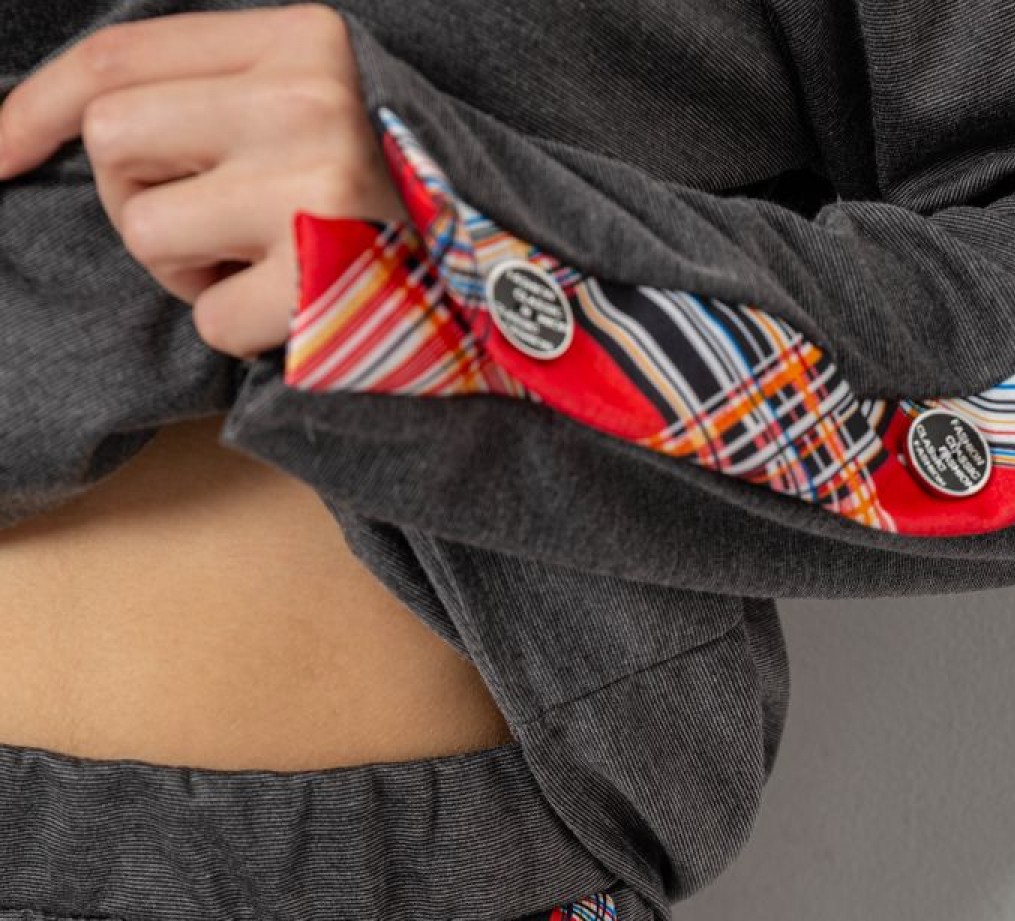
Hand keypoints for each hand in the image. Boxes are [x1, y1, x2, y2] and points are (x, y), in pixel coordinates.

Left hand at [0, 4, 407, 356]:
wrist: (507, 285)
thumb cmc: (389, 201)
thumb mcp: (310, 106)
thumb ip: (214, 94)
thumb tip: (74, 122)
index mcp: (300, 38)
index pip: (118, 58)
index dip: (33, 108)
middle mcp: (303, 99)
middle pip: (113, 143)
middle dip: (138, 198)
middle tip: (211, 224)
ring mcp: (313, 190)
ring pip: (145, 232)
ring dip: (185, 270)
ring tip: (259, 265)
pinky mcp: (319, 282)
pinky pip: (208, 319)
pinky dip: (238, 328)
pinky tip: (295, 307)